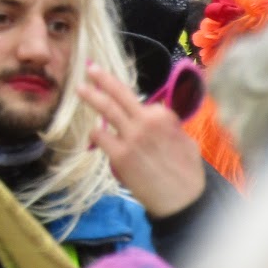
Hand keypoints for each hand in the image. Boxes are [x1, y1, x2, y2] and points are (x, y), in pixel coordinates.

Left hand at [78, 63, 204, 218]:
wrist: (183, 200)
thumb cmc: (187, 172)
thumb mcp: (185, 140)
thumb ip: (167, 126)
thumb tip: (156, 118)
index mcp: (164, 116)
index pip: (141, 103)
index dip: (135, 107)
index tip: (128, 104)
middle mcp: (146, 122)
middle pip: (120, 94)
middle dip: (103, 78)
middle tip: (90, 67)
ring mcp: (130, 137)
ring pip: (106, 110)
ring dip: (91, 97)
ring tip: (80, 88)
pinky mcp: (119, 155)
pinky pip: (99, 136)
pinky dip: (96, 134)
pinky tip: (95, 135)